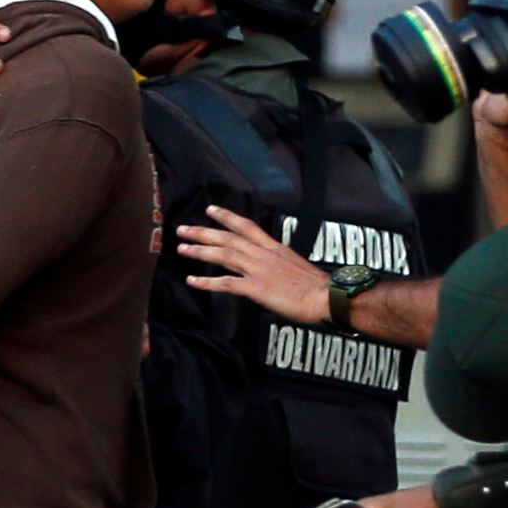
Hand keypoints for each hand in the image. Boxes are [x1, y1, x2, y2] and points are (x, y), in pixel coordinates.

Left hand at [177, 205, 330, 325]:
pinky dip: (207, 282)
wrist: (327, 297)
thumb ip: (279, 264)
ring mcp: (259, 270)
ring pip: (223, 255)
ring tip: (181, 249)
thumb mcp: (296, 267)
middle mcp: (263, 254)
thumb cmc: (316, 287)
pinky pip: (226, 283)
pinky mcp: (257, 288)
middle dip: (203, 232)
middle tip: (182, 229)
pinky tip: (192, 281)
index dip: (226, 216)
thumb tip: (271, 269)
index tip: (210, 209)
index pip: (246, 226)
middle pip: (228, 238)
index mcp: (274, 248)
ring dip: (200, 251)